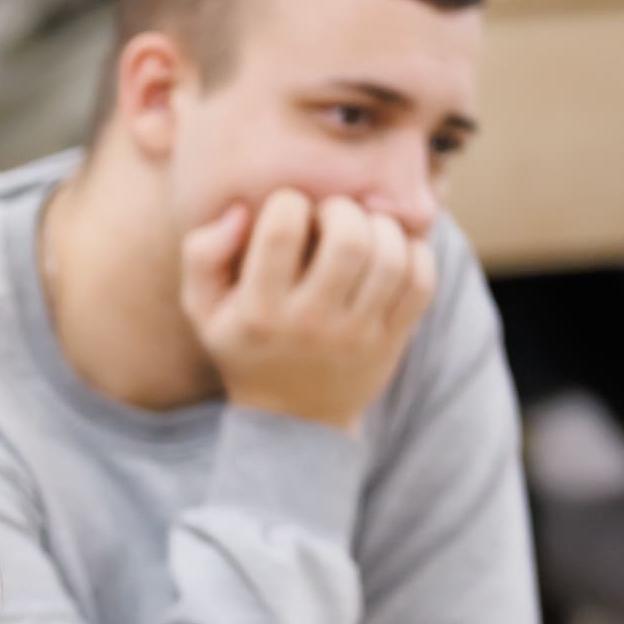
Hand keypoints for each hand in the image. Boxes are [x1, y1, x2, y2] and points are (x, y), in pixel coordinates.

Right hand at [181, 190, 437, 435]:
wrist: (292, 421)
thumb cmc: (246, 345)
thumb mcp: (204, 308)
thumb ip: (202, 253)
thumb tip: (242, 209)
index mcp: (258, 311)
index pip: (282, 230)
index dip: (289, 202)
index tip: (289, 213)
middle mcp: (309, 324)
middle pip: (348, 239)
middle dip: (343, 210)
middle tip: (333, 217)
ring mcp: (355, 336)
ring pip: (390, 257)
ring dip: (382, 227)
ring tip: (364, 231)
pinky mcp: (391, 341)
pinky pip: (421, 282)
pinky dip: (415, 253)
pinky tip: (393, 252)